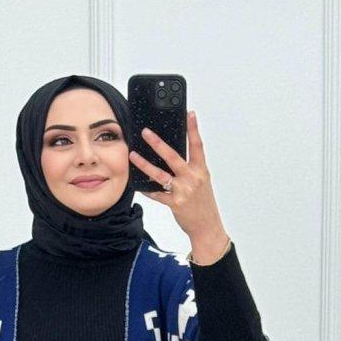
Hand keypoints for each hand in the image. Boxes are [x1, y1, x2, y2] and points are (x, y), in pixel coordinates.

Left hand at [129, 110, 230, 262]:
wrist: (207, 227)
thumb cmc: (204, 204)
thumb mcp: (202, 182)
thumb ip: (190, 169)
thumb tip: (172, 156)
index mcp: (201, 171)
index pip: (197, 146)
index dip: (194, 129)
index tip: (190, 114)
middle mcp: (192, 178)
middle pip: (173, 156)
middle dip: (158, 143)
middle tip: (146, 132)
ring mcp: (183, 191)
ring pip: (160, 174)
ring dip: (144, 164)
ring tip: (133, 155)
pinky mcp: (174, 203)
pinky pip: (157, 194)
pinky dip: (147, 189)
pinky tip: (139, 184)